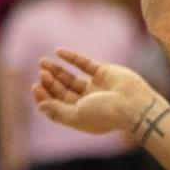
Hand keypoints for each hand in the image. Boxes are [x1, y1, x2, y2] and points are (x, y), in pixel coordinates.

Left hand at [34, 50, 154, 135]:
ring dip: (57, 70)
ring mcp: (96, 88)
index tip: (36, 87)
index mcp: (81, 117)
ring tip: (42, 62)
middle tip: (42, 73)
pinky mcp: (104, 73)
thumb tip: (40, 106)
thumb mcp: (76, 115)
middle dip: (50, 82)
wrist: (133, 103)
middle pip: (62, 92)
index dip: (45, 97)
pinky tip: (58, 52)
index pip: (57, 107)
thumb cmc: (105, 114)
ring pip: (71, 78)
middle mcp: (88, 103)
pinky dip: (72, 58)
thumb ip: (57, 111)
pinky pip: (84, 64)